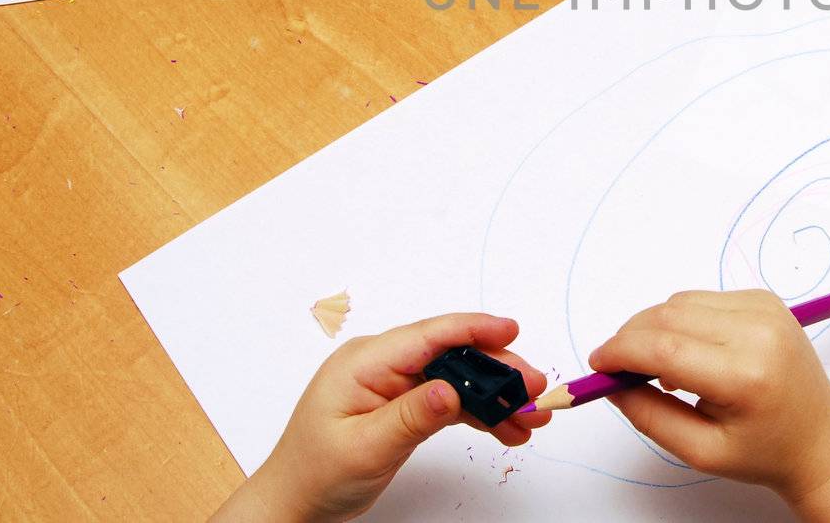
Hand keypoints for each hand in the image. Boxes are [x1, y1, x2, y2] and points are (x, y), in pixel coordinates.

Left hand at [213, 312, 548, 522]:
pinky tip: (506, 427)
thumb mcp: (365, 448)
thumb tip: (451, 390)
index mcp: (365, 362)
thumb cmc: (316, 473)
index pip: (429, 336)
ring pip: (458, 378)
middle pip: (453, 354)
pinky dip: (479, 413)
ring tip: (530, 417)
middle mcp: (382, 364)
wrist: (295, 502)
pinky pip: (450, 398)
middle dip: (497, 370)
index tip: (512, 329)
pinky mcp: (404, 402)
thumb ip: (410, 417)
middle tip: (534, 391)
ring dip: (495, 396)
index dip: (474, 328)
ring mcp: (395, 382)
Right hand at [591, 290, 829, 521]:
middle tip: (617, 368)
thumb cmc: (765, 451)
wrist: (820, 439)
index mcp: (746, 376)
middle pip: (666, 316)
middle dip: (630, 338)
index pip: (664, 347)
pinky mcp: (764, 299)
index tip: (598, 365)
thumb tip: (610, 383)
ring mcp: (765, 310)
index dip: (621, 352)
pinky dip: (682, 321)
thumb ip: (648, 416)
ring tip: (664, 371)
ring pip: (679, 302)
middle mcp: (758, 332)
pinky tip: (691, 353)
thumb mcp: (700, 452)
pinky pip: (701, 299)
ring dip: (655, 328)